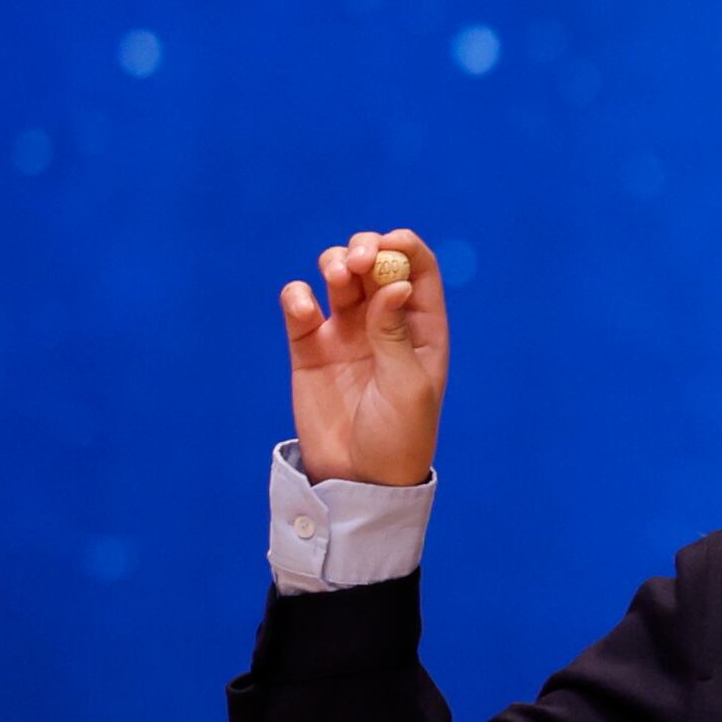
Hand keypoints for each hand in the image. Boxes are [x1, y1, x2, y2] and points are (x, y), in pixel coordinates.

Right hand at [283, 226, 448, 486]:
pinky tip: (304, 311)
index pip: (418, 270)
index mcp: (423, 329)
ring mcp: (345, 332)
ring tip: (335, 279)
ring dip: (333, 262)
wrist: (358, 478)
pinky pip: (300, 306)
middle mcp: (384, 322)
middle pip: (374, 263)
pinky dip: (298, 296)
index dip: (404, 247)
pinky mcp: (308, 347)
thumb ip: (396, 334)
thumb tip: (397, 285)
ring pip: (336, 275)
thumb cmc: (399, 436)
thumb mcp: (407, 386)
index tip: (388, 243)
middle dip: (364, 249)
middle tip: (357, 263)